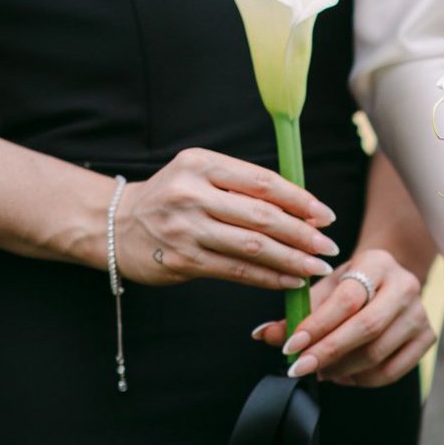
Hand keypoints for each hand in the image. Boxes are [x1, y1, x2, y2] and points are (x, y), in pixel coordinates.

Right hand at [115, 149, 337, 291]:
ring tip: (317, 268)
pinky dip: (267, 278)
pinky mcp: (181, 259)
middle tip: (329, 247)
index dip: (300, 200)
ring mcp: (185, 227)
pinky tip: (289, 281)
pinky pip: (235, 271)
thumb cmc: (172, 198)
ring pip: (252, 246)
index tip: (326, 216)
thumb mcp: (199, 175)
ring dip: (291, 260)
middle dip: (302, 234)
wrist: (114, 224)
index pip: (263, 182)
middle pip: (261, 215)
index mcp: (202, 164)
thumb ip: (243, 186)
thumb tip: (304, 209)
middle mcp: (192, 193)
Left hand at [254, 252, 435, 386]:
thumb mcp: (323, 288)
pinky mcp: (427, 336)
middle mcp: (405, 285)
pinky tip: (345, 374)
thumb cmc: (350, 285)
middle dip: (328, 352)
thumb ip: (296, 311)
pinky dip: (363, 379)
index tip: (291, 347)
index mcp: (377, 263)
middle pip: (366, 328)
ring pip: (378, 353)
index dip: (318, 326)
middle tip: (300, 368)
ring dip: (342, 369)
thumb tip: (265, 335)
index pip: (347, 299)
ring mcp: (420, 312)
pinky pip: (392, 370)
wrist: (388, 281)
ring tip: (320, 370)